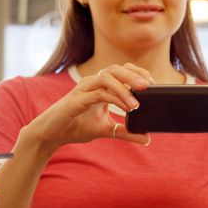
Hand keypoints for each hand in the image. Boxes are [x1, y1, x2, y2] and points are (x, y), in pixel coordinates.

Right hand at [27, 63, 152, 151]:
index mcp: (100, 86)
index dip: (138, 73)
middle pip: (115, 69)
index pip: (121, 71)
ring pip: (106, 77)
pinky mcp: (77, 99)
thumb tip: (147, 138)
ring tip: (137, 103)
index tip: (154, 85)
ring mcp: (84, 89)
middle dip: (134, 75)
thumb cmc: (76, 126)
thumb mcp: (106, 130)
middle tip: (150, 86)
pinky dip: (114, 98)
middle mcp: (92, 83)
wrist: (53, 134)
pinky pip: (98, 93)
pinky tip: (126, 108)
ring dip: (124, 87)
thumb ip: (125, 132)